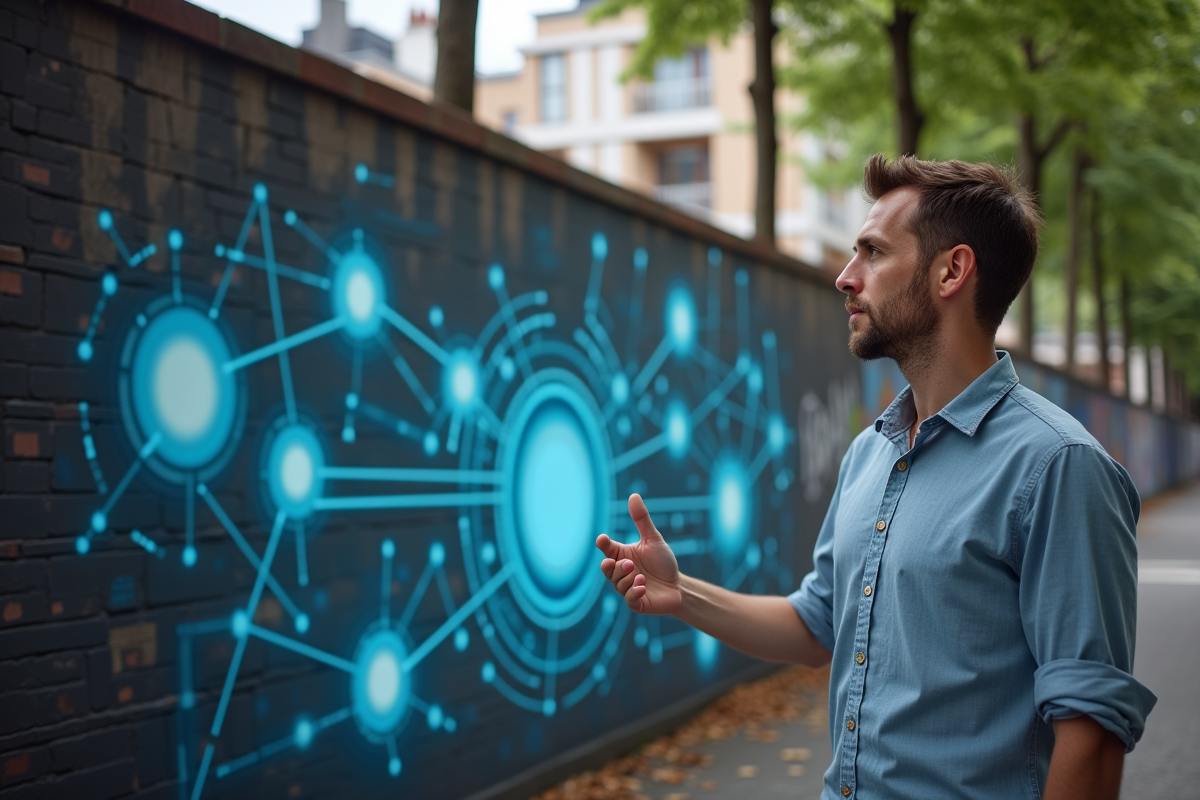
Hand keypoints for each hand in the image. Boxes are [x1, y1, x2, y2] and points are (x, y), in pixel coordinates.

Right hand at [596, 493, 680, 614]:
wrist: (678, 586)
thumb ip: (641, 520)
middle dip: (616, 567)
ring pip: (618, 584)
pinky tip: (642, 587)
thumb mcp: (653, 539)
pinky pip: (628, 599)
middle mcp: (621, 573)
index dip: (603, 544)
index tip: (602, 539)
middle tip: (629, 564)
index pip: (607, 549)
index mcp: (622, 556)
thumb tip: (633, 495)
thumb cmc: (663, 562)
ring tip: (641, 576)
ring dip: (628, 579)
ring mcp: (627, 588)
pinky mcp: (637, 603)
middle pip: (608, 569)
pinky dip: (633, 592)